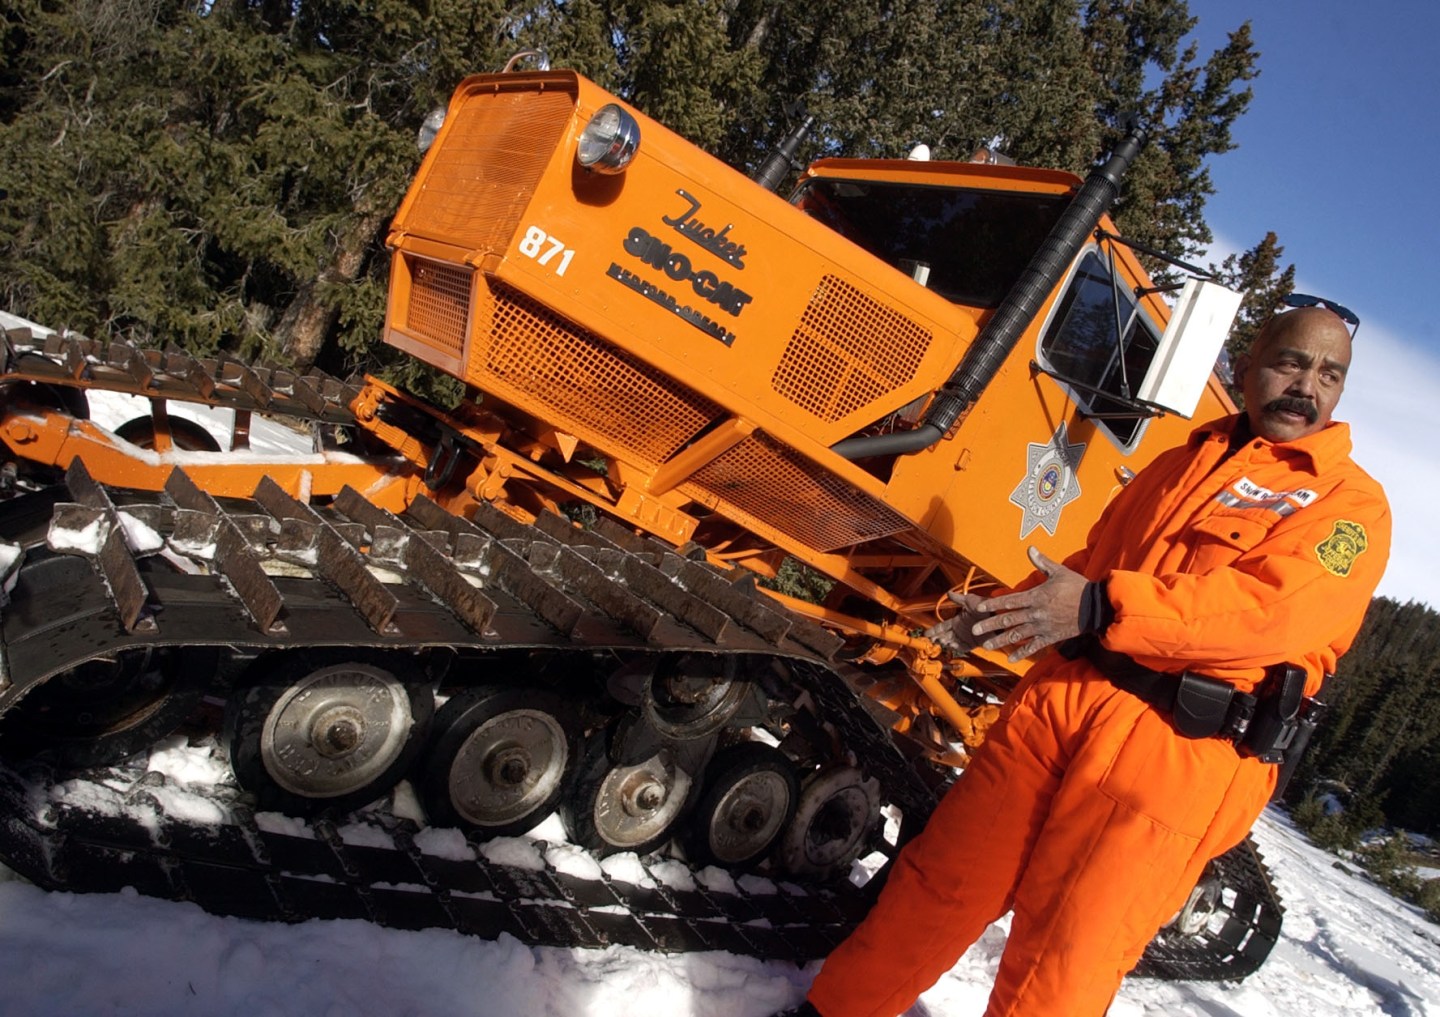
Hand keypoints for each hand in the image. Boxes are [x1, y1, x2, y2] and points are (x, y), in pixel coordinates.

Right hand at [923, 591, 985, 653]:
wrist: (999, 616)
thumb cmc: (986, 606)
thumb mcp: (970, 600)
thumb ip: (958, 598)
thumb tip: (949, 593)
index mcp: (958, 620)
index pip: (942, 626)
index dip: (934, 630)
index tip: (927, 633)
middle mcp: (961, 630)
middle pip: (945, 636)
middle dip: (937, 638)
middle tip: (932, 640)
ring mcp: (967, 637)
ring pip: (952, 643)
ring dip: (946, 643)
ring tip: (942, 641)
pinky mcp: (974, 643)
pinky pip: (963, 647)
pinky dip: (956, 647)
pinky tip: (952, 645)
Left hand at [971, 547, 1086, 661]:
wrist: (1097, 608)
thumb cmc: (1077, 587)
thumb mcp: (1059, 571)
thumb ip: (1042, 562)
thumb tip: (1030, 548)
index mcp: (1036, 596)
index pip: (1010, 601)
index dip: (993, 604)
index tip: (980, 608)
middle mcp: (1036, 613)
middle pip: (1009, 620)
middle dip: (990, 625)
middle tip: (975, 630)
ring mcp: (1042, 627)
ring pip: (1017, 635)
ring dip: (1000, 641)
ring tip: (986, 646)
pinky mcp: (1050, 637)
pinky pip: (1033, 646)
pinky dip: (1021, 652)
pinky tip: (1010, 658)